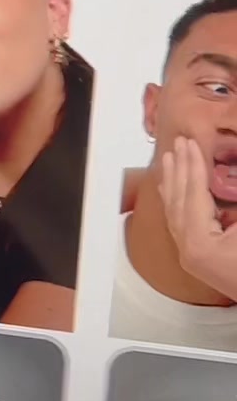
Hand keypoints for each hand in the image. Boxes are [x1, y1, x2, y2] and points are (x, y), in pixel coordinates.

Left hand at [160, 136, 236, 302]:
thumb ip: (236, 195)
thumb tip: (230, 176)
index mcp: (200, 244)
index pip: (193, 194)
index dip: (193, 165)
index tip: (189, 142)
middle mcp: (189, 250)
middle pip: (179, 201)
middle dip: (179, 169)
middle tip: (177, 142)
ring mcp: (191, 256)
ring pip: (175, 212)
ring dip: (173, 182)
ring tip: (171, 158)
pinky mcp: (197, 258)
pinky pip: (179, 223)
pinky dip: (175, 201)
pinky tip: (171, 188)